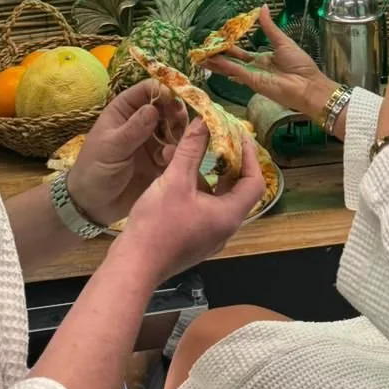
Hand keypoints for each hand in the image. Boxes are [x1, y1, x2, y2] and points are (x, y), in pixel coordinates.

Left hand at [67, 79, 186, 227]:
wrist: (93, 206)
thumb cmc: (94, 169)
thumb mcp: (111, 148)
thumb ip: (132, 130)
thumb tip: (153, 108)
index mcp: (124, 110)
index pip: (147, 90)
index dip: (162, 91)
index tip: (174, 101)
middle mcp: (141, 122)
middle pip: (166, 108)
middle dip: (175, 112)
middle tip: (179, 121)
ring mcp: (153, 141)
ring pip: (174, 129)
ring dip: (178, 133)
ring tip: (174, 144)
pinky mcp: (160, 161)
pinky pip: (175, 151)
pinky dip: (176, 152)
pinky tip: (167, 160)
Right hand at [119, 119, 264, 280]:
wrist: (134, 265)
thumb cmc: (158, 224)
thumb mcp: (175, 180)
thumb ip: (191, 149)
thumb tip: (204, 122)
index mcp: (228, 215)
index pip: (254, 182)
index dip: (250, 156)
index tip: (239, 134)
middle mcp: (225, 228)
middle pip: (237, 190)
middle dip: (229, 162)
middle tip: (219, 139)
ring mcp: (209, 237)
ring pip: (218, 199)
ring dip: (208, 174)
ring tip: (193, 152)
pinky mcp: (194, 240)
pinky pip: (204, 209)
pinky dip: (197, 189)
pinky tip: (178, 175)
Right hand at [205, 6, 336, 122]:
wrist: (308, 84)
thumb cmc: (299, 63)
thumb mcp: (282, 41)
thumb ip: (268, 27)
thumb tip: (262, 7)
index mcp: (262, 58)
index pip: (240, 53)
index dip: (228, 46)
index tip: (216, 40)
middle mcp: (254, 67)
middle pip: (231, 60)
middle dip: (217, 55)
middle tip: (202, 48)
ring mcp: (252, 75)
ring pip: (229, 67)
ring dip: (215, 62)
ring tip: (200, 56)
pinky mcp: (252, 82)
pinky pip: (236, 71)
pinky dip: (224, 66)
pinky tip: (212, 61)